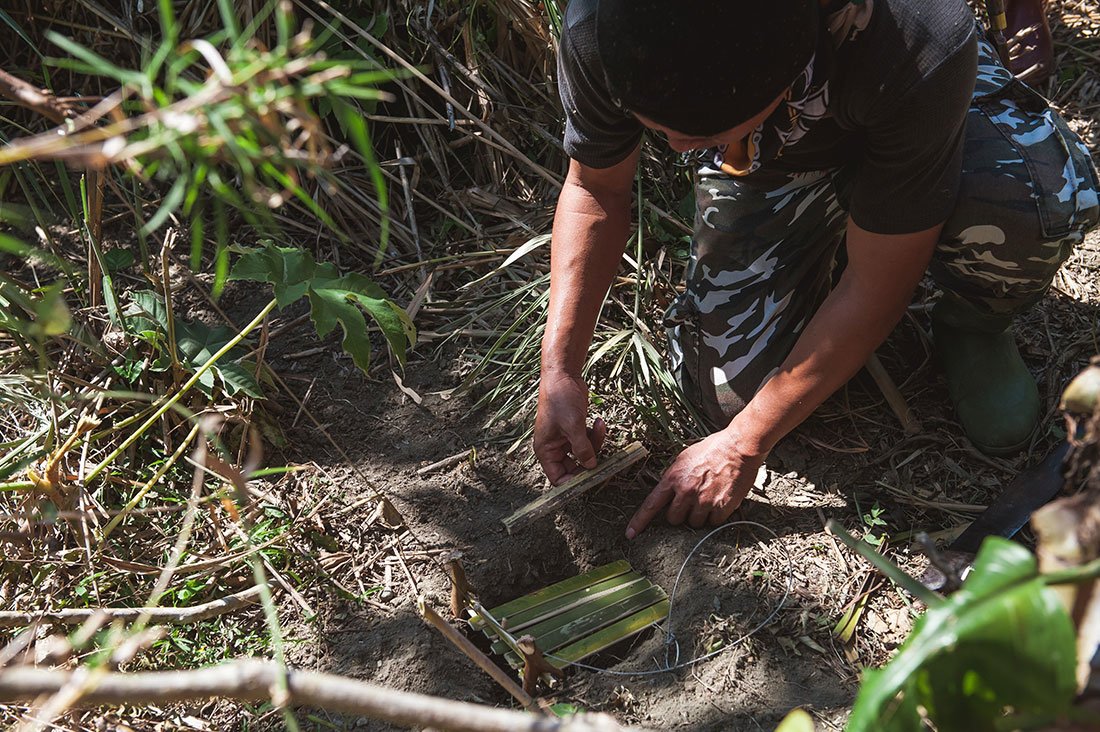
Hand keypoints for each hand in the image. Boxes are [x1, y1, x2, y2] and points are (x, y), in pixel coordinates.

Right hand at [533, 372, 606, 484]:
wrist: (563, 375)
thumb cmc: (560, 398)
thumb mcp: (573, 426)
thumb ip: (582, 449)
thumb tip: (591, 467)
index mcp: (546, 450)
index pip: (558, 477)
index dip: (573, 481)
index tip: (590, 478)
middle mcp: (554, 447)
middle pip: (574, 467)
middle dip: (589, 460)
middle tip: (605, 459)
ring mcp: (565, 439)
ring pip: (584, 453)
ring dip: (595, 443)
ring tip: (599, 426)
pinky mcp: (575, 430)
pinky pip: (588, 441)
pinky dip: (595, 434)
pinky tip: (598, 422)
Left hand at [625, 430, 765, 538]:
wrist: (738, 447)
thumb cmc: (712, 449)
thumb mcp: (684, 458)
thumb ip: (673, 477)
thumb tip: (667, 492)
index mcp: (673, 478)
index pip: (651, 504)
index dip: (639, 521)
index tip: (630, 534)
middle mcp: (686, 491)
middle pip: (674, 519)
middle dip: (680, 514)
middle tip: (691, 502)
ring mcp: (704, 500)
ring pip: (694, 523)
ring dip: (699, 516)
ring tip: (708, 498)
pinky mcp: (721, 506)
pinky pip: (713, 523)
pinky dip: (716, 517)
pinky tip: (719, 501)